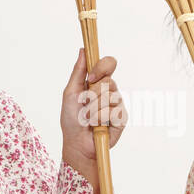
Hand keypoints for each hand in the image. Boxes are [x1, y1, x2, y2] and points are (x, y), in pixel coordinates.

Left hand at [60, 48, 126, 166]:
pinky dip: (101, 118)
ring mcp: (117, 104)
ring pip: (110, 96)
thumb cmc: (71, 119)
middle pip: (109, 81)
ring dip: (94, 109)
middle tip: (85, 104)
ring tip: (89, 118)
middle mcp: (110, 91)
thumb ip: (78, 71)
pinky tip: (97, 125)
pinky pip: (113, 110)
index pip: (109, 64)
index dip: (102, 67)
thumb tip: (83, 50)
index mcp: (98, 82)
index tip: (90, 78)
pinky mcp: (122, 117)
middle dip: (93, 94)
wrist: (77, 142)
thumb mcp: (70, 92)